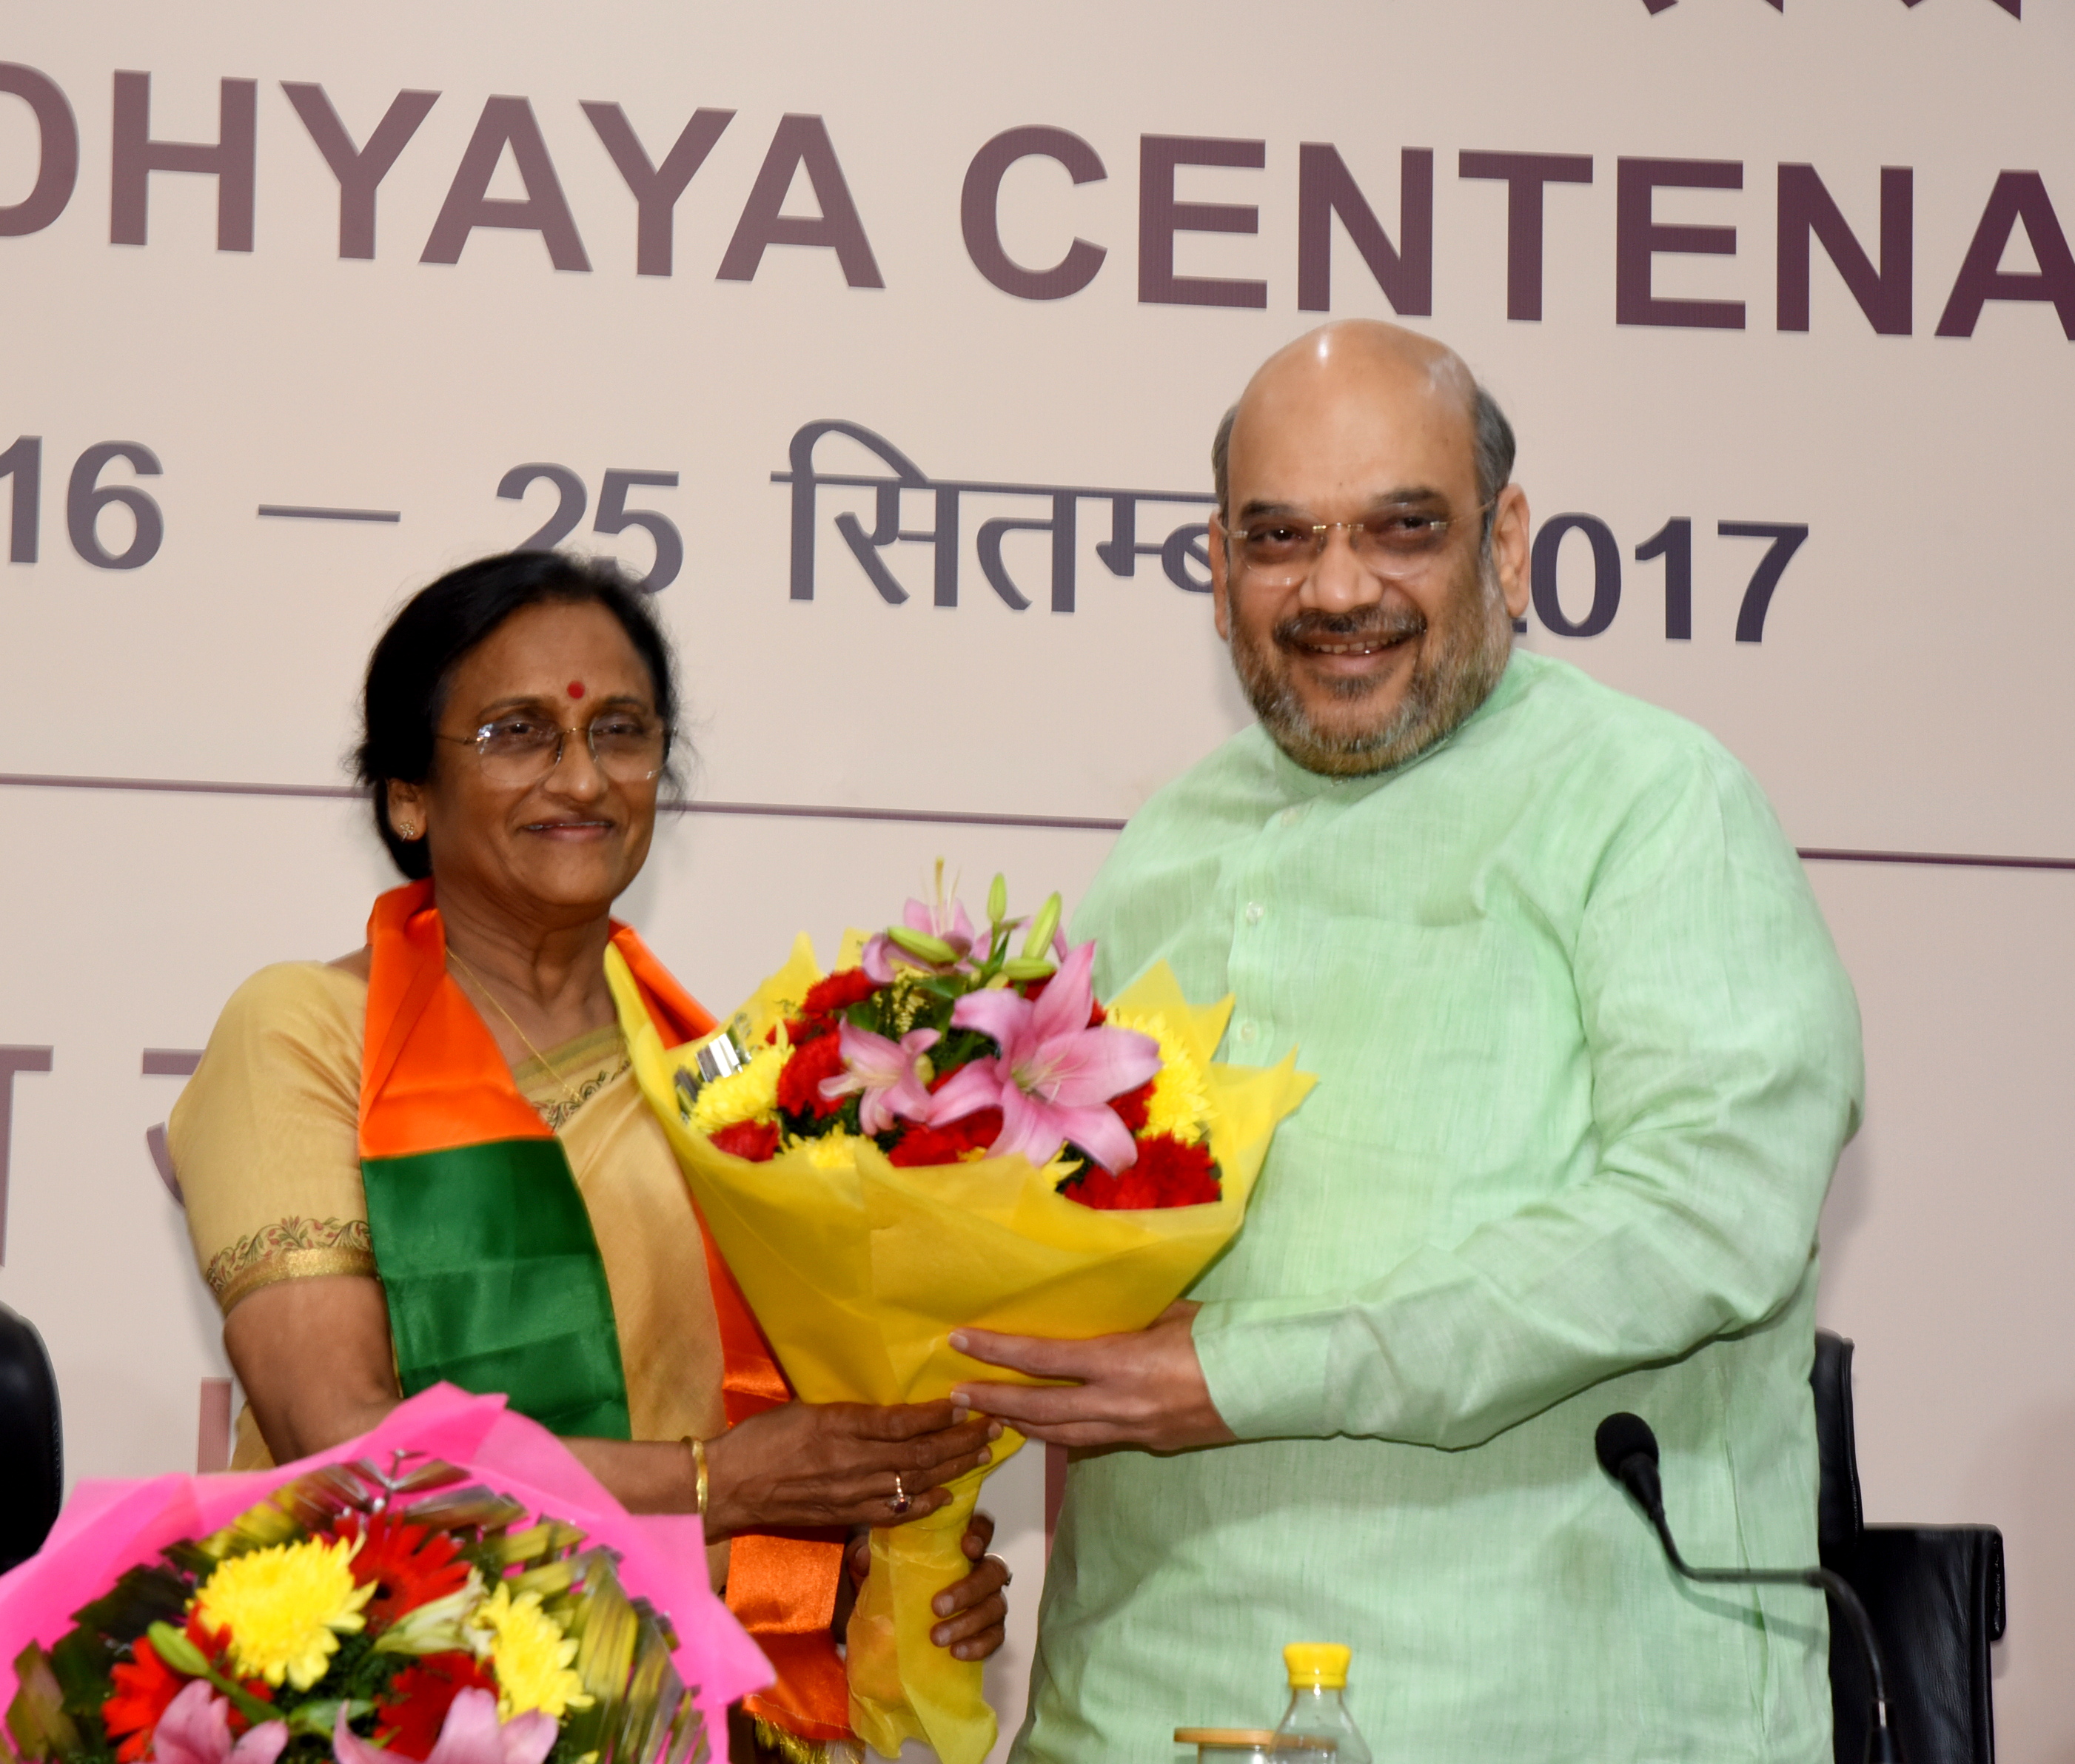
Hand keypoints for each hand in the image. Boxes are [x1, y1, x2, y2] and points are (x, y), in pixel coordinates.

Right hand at [703, 1400, 998, 1537]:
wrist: (726, 1485)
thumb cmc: (760, 1439)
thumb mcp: (805, 1409)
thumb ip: (848, 1415)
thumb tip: (888, 1413)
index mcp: (840, 1426)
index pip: (902, 1421)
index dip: (938, 1415)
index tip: (965, 1404)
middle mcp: (852, 1461)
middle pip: (919, 1452)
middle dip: (960, 1440)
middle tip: (992, 1428)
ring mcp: (851, 1493)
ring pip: (913, 1481)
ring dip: (952, 1469)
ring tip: (981, 1455)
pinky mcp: (844, 1516)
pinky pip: (892, 1512)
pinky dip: (923, 1505)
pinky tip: (946, 1498)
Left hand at [845, 1511, 1010, 1660]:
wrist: (888, 1630)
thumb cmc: (890, 1586)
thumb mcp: (872, 1569)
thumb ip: (865, 1556)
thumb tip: (863, 1557)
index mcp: (957, 1547)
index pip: (982, 1528)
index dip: (982, 1532)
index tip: (967, 1546)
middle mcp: (979, 1570)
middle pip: (994, 1571)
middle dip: (969, 1589)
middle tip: (937, 1607)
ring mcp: (988, 1602)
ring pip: (996, 1606)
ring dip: (968, 1622)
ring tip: (937, 1638)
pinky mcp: (988, 1633)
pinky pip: (996, 1637)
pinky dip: (979, 1645)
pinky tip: (956, 1653)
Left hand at [948, 1302, 1235, 1450]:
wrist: (1271, 1383)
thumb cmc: (1221, 1336)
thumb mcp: (1167, 1312)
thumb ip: (1125, 1319)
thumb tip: (1092, 1312)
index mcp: (1120, 1362)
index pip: (1043, 1360)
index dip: (997, 1353)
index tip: (959, 1343)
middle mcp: (1119, 1404)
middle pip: (1040, 1409)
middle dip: (994, 1401)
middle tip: (956, 1395)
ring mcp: (1133, 1430)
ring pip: (1062, 1436)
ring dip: (1022, 1425)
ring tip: (990, 1413)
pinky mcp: (1148, 1443)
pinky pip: (1092, 1442)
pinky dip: (1061, 1435)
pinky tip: (1044, 1428)